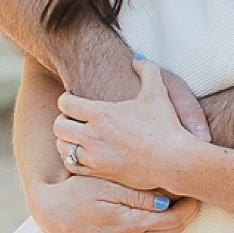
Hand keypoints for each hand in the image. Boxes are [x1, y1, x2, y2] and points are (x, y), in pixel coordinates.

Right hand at [28, 168, 201, 232]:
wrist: (54, 214)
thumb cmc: (77, 194)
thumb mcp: (106, 187)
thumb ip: (137, 196)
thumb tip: (168, 202)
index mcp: (131, 225)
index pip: (175, 219)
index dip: (191, 204)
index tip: (195, 186)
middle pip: (176, 230)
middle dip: (190, 212)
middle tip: (195, 190)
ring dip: (179, 219)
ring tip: (183, 197)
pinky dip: (165, 224)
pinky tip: (165, 207)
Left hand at [56, 60, 208, 195]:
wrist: (174, 162)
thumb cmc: (167, 127)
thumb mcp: (158, 93)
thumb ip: (147, 70)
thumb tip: (138, 58)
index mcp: (101, 114)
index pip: (65, 103)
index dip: (67, 99)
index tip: (74, 100)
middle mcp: (92, 136)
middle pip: (59, 126)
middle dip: (64, 120)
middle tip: (73, 118)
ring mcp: (94, 157)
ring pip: (62, 147)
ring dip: (66, 140)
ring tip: (76, 136)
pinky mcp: (99, 174)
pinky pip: (71, 166)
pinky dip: (72, 159)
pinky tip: (83, 154)